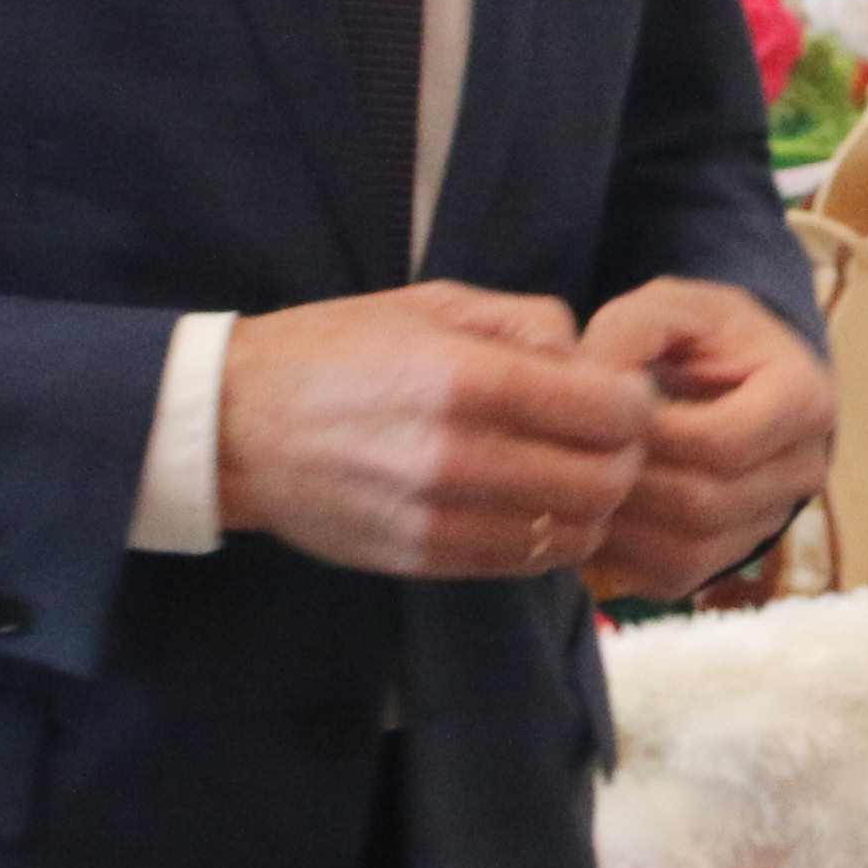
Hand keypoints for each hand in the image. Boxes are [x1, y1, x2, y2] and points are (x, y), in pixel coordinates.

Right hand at [216, 284, 651, 580]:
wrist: (233, 424)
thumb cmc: (338, 350)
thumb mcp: (434, 303)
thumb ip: (528, 322)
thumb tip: (593, 363)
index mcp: (463, 378)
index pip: (609, 412)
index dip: (634, 404)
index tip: (620, 395)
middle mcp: (455, 455)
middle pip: (604, 481)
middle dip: (624, 459)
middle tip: (606, 441)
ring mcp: (436, 518)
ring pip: (571, 535)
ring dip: (589, 507)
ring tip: (567, 475)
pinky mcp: (419, 560)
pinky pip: (520, 565)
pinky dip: (543, 540)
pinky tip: (527, 506)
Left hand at [574, 280, 834, 599]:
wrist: (731, 374)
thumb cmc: (699, 334)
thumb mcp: (668, 305)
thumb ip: (629, 330)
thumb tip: (591, 384)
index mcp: (805, 399)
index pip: (724, 443)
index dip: (652, 436)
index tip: (601, 413)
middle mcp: (805, 469)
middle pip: (705, 502)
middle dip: (629, 480)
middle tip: (572, 453)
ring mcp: (773, 521)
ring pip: (688, 549)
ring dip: (619, 523)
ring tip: (576, 481)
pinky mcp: (733, 556)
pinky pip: (674, 574)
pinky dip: (620, 552)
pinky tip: (590, 510)